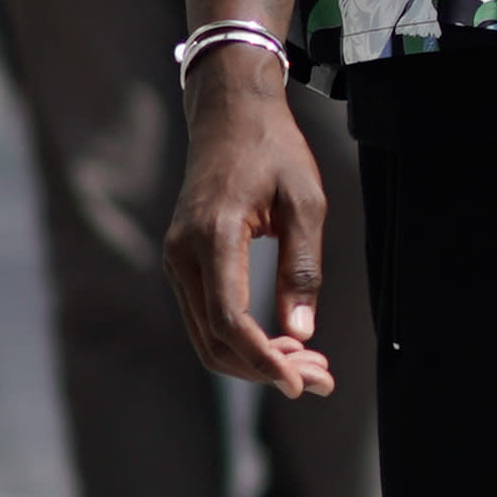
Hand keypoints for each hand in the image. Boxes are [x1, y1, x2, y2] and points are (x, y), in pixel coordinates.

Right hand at [163, 56, 335, 396]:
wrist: (230, 113)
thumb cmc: (274, 150)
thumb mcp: (306, 202)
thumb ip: (303, 267)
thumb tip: (301, 333)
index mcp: (214, 235)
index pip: (229, 319)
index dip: (263, 359)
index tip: (300, 383)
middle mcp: (183, 253)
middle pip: (214, 339)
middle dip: (265, 369)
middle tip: (320, 378)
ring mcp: (176, 259)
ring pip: (206, 336)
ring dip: (254, 360)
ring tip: (309, 364)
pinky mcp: (182, 262)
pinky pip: (205, 317)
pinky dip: (240, 340)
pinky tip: (282, 342)